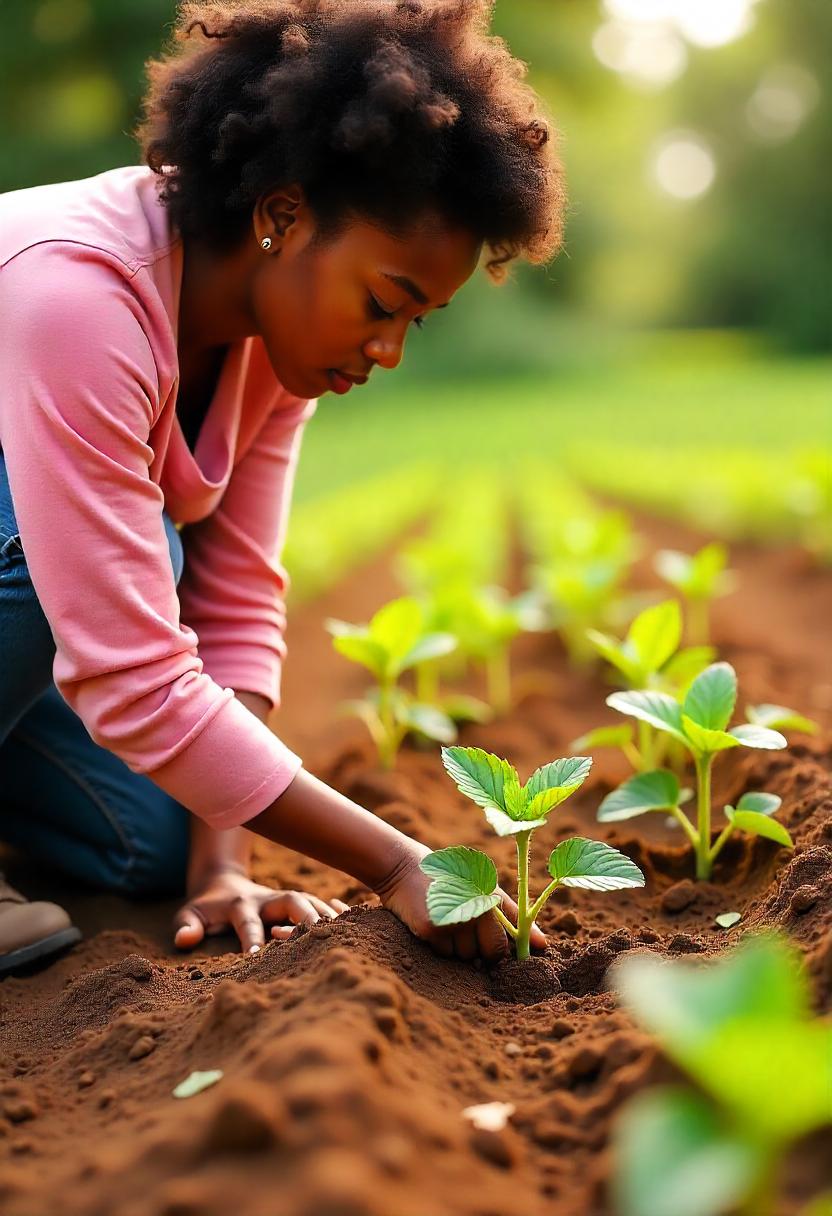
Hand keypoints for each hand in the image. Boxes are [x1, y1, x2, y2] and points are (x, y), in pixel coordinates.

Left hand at [173, 868, 349, 953]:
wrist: (225, 884)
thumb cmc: (206, 908)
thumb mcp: (189, 914)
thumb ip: (187, 926)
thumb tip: (185, 939)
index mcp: (242, 904)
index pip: (249, 922)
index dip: (252, 939)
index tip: (254, 957)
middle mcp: (270, 898)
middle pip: (294, 901)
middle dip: (307, 917)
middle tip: (320, 936)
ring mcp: (288, 898)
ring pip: (313, 902)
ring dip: (328, 916)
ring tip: (346, 935)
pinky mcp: (300, 902)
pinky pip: (323, 904)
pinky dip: (339, 912)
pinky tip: (357, 923)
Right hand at [375, 844, 545, 961]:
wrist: (403, 867)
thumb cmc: (452, 878)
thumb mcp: (484, 887)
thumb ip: (513, 915)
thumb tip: (542, 946)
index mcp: (492, 899)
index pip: (504, 945)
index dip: (498, 950)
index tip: (487, 941)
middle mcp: (476, 911)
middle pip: (487, 954)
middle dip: (479, 949)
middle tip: (463, 926)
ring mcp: (454, 921)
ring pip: (465, 957)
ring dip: (457, 947)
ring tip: (447, 921)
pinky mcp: (432, 929)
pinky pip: (443, 953)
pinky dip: (438, 945)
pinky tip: (432, 924)